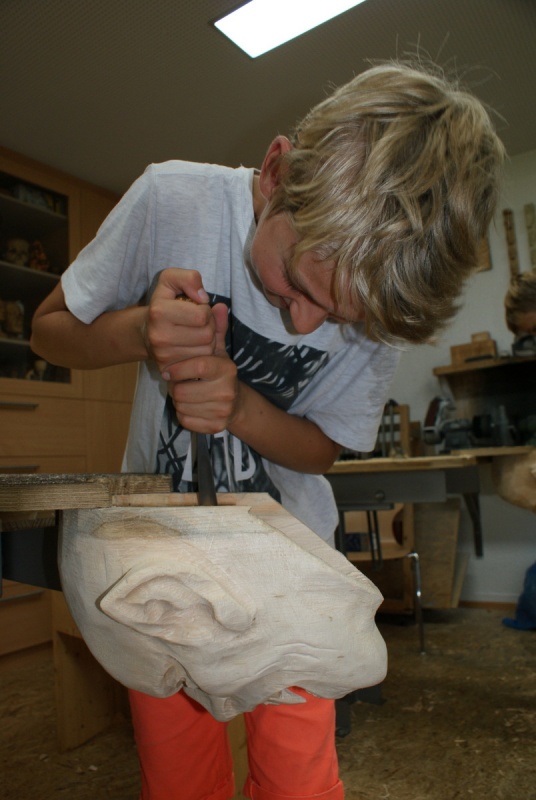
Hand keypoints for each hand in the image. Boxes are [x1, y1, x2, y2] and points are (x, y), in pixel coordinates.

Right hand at [142, 268, 216, 374]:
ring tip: (196, 334)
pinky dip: (202, 355)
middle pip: (207, 335)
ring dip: (208, 342)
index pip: (202, 316)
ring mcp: (163, 356)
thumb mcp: (171, 280)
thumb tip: (203, 297)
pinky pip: (200, 364)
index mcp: (159, 312)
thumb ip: (189, 278)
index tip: (198, 309)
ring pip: (207, 351)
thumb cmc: (163, 304)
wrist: (144, 332)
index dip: (205, 310)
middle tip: (199, 323)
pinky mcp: (169, 370)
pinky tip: (194, 348)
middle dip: (209, 326)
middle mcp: (159, 337)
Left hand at [166, 303, 240, 433]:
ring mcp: (223, 411)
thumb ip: (215, 329)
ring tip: (185, 393)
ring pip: (182, 406)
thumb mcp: (216, 350)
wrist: (235, 404)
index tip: (167, 370)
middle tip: (178, 383)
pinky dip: (183, 414)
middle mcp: (227, 391)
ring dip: (178, 400)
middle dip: (175, 387)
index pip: (198, 366)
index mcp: (227, 369)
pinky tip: (191, 407)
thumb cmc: (218, 372)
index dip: (178, 369)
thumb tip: (218, 305)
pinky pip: (186, 420)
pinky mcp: (215, 427)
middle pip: (183, 390)